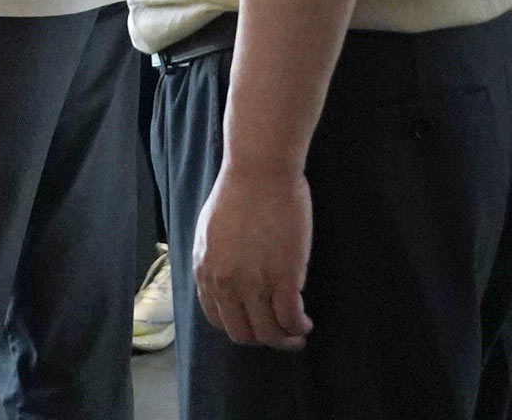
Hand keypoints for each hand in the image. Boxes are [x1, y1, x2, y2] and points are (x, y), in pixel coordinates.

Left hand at [193, 157, 312, 350]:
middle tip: (279, 335)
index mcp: (205, 271)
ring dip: (284, 340)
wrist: (260, 171)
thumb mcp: (210, 231)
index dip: (238, 326)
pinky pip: (290, 318)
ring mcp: (254, 282)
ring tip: (297, 333)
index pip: (217, 318)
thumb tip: (227, 279)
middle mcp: (226, 283)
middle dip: (262, 339)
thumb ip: (215, 260)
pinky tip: (305, 322)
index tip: (254, 323)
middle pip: (243, 332)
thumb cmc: (239, 191)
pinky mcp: (284, 277)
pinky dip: (299, 326)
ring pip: (268, 332)